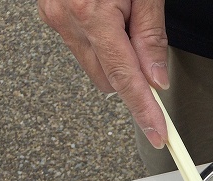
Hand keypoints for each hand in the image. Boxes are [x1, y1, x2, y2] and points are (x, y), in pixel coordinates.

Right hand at [38, 0, 168, 147]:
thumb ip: (151, 37)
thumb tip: (156, 78)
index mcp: (93, 14)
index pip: (126, 80)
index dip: (145, 111)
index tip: (158, 134)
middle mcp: (68, 19)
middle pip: (110, 80)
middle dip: (134, 75)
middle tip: (147, 45)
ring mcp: (57, 18)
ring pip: (97, 68)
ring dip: (118, 59)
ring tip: (125, 19)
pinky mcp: (53, 16)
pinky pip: (85, 50)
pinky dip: (104, 46)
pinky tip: (110, 19)